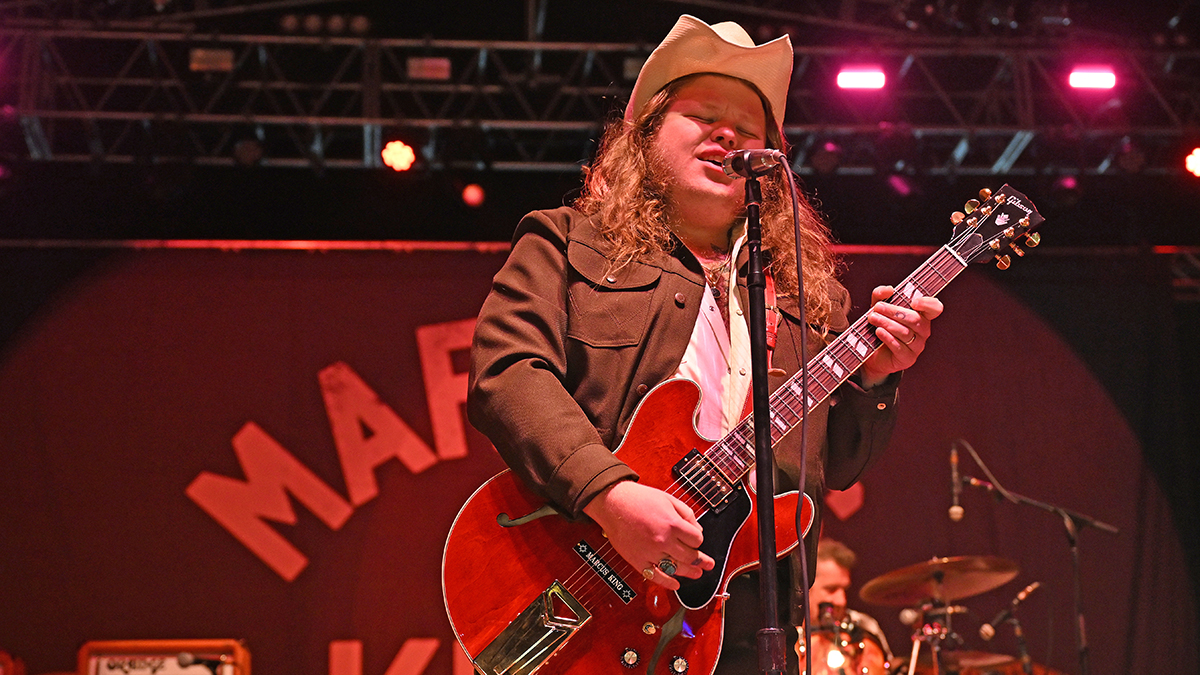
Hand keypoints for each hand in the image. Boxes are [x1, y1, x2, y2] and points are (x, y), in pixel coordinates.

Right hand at [582, 480, 715, 589]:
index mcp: (673, 524)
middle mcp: (664, 540)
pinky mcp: (638, 560)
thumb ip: (687, 513)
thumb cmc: (639, 498)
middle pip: (690, 557)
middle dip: (701, 561)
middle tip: (707, 563)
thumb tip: (698, 529)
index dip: (698, 540)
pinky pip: (656, 576)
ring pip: (676, 568)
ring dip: (690, 573)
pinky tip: (676, 584)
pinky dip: (668, 583)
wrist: (613, 502)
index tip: (696, 541)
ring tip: (697, 573)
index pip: (697, 540)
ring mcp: (651, 552)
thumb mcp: (669, 499)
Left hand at [860, 285, 942, 387]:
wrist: (872, 353)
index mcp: (922, 316)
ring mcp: (917, 346)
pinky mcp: (907, 359)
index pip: (935, 308)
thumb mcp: (879, 309)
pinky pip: (899, 346)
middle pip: (914, 319)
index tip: (914, 302)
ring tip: (872, 318)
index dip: (927, 304)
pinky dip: (888, 337)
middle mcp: (923, 331)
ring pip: (905, 332)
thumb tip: (889, 289)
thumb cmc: (880, 327)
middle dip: (894, 311)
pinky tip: (878, 331)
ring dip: (887, 323)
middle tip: (877, 307)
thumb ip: (881, 296)